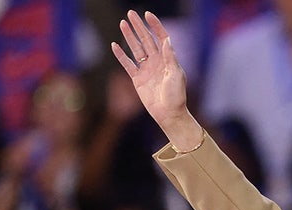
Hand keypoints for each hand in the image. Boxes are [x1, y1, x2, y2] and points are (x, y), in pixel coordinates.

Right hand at [111, 10, 202, 150]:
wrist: (169, 114)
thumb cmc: (176, 96)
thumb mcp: (176, 74)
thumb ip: (170, 57)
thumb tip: (166, 39)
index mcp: (167, 59)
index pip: (160, 37)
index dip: (155, 25)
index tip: (147, 15)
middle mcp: (156, 61)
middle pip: (146, 39)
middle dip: (138, 26)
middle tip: (130, 14)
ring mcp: (146, 69)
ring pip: (136, 49)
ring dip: (129, 37)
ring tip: (122, 24)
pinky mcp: (137, 79)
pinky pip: (127, 64)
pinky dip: (121, 55)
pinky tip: (115, 45)